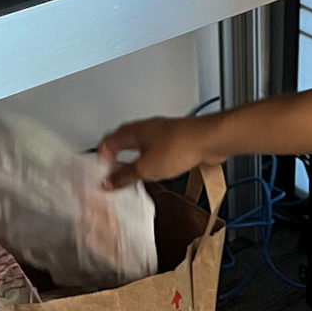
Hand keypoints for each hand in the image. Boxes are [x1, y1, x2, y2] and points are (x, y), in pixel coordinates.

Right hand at [97, 115, 223, 188]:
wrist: (209, 139)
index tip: (101, 172)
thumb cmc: (181, 145)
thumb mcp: (146, 168)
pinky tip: (157, 170)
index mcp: (132, 131)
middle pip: (124, 141)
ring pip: (141, 145)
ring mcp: (162, 133)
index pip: (108, 141)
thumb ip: (125, 176)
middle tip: (113, 172)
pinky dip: (151, 160)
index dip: (101, 157)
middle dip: (116, 157)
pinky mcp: (176, 139)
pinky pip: (157, 150)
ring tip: (133, 174)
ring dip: (134, 159)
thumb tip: (108, 182)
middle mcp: (146, 128)